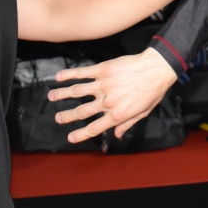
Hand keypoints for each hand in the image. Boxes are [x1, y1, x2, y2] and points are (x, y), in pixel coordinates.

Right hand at [49, 49, 176, 142]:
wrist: (156, 69)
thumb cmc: (152, 92)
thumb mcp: (142, 113)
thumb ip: (127, 124)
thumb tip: (118, 135)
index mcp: (116, 115)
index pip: (94, 128)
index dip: (80, 134)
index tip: (70, 137)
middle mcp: (107, 102)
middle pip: (81, 111)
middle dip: (67, 116)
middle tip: (57, 118)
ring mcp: (104, 85)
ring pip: (77, 91)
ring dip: (62, 94)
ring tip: (51, 96)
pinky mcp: (103, 70)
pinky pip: (83, 73)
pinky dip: (69, 74)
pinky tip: (59, 76)